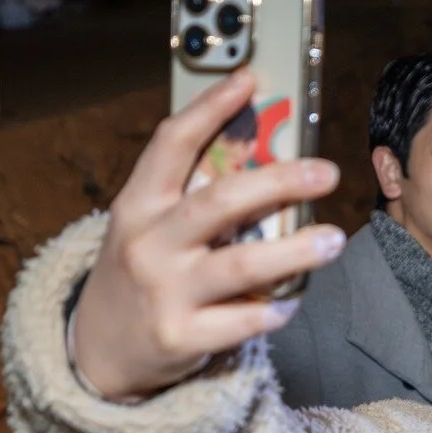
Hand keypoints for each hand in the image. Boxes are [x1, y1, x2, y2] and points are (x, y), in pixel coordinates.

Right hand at [70, 70, 346, 400]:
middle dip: (279, 182)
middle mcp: (148, 244)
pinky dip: (277, 308)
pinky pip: (244, 320)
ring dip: (295, 250)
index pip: (172, 144)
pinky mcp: (182, 338)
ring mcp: (164, 293)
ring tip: (333, 238)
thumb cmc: (138, 276)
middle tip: (326, 171)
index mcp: (137, 206)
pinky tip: (296, 298)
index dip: (211, 109)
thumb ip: (190, 196)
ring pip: (241, 265)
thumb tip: (262, 153)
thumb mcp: (146, 227)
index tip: (250, 80)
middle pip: (219, 202)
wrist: (98, 353)